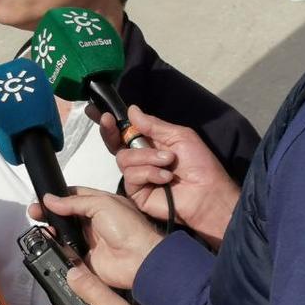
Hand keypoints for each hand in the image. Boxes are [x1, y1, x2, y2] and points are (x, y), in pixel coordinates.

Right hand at [28, 188, 161, 288]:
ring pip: (64, 234)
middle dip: (50, 213)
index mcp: (101, 205)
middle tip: (35, 212)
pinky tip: (50, 243)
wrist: (140, 259)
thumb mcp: (102, 204)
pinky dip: (57, 249)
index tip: (44, 198)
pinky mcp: (85, 259)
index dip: (58, 196)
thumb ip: (74, 202)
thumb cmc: (130, 228)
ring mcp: (89, 241)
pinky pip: (66, 253)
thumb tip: (50, 199)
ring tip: (43, 227)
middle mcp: (94, 222)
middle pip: (66, 216)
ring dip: (52, 231)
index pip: (74, 197)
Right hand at [91, 105, 237, 248]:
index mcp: (150, 144)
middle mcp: (140, 159)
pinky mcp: (136, 192)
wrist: (208, 195)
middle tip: (108, 121)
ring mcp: (136, 176)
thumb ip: (154, 125)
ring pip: (123, 158)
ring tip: (168, 162)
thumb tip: (131, 110)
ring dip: (146, 157)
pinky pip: (131, 175)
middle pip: (113, 143)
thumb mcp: (180, 136)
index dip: (110, 122)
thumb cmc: (200, 165)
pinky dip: (148, 172)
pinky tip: (164, 177)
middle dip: (110, 131)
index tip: (95, 110)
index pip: (125, 131)